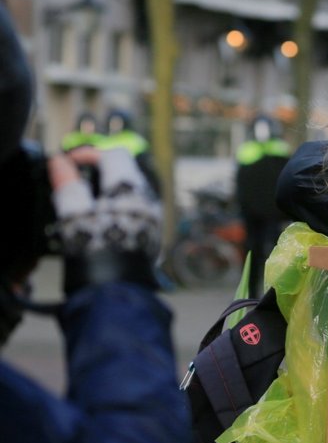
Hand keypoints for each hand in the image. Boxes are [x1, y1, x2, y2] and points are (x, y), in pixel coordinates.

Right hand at [50, 148, 161, 292]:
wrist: (118, 288)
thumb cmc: (95, 248)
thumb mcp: (74, 213)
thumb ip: (67, 184)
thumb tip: (59, 162)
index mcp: (129, 188)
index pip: (114, 155)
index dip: (89, 154)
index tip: (69, 163)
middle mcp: (148, 198)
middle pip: (126, 171)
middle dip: (101, 172)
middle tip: (78, 182)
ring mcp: (154, 216)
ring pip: (134, 191)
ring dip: (112, 190)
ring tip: (88, 204)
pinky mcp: (154, 233)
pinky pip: (139, 209)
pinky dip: (121, 207)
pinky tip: (105, 222)